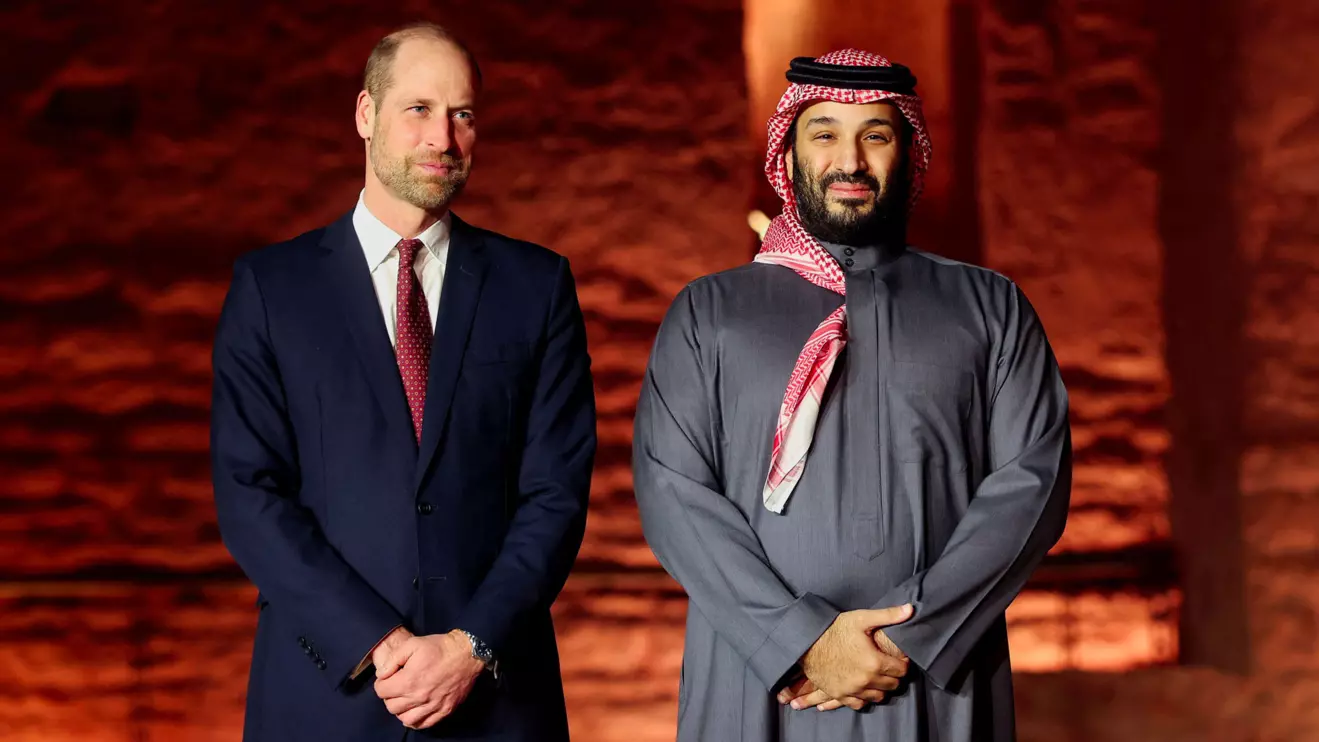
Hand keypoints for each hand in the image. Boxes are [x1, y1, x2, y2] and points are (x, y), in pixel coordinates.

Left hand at [374, 630, 484, 728]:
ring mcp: (433, 706)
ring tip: (405, 699)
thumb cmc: (440, 647)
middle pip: (391, 707)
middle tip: (396, 687)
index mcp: (409, 681)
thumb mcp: (412, 644)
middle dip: (390, 696)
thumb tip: (381, 674)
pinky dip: (416, 720)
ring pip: (406, 719)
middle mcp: (419, 697)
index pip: (381, 691)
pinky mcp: (444, 710)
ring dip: (401, 710)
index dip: (381, 683)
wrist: (467, 653)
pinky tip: (416, 710)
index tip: (387, 678)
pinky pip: (424, 724)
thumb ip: (392, 659)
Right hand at [788, 604, 912, 710]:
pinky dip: (864, 697)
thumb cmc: (834, 629)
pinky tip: (864, 687)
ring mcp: (852, 690)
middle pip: (892, 685)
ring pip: (878, 697)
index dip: (902, 663)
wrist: (806, 642)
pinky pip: (860, 704)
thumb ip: (888, 616)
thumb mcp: (861, 618)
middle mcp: (866, 680)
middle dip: (893, 675)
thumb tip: (910, 609)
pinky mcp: (840, 695)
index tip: (898, 658)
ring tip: (877, 675)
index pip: (901, 670)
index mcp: (874, 662)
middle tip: (888, 665)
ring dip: (881, 687)